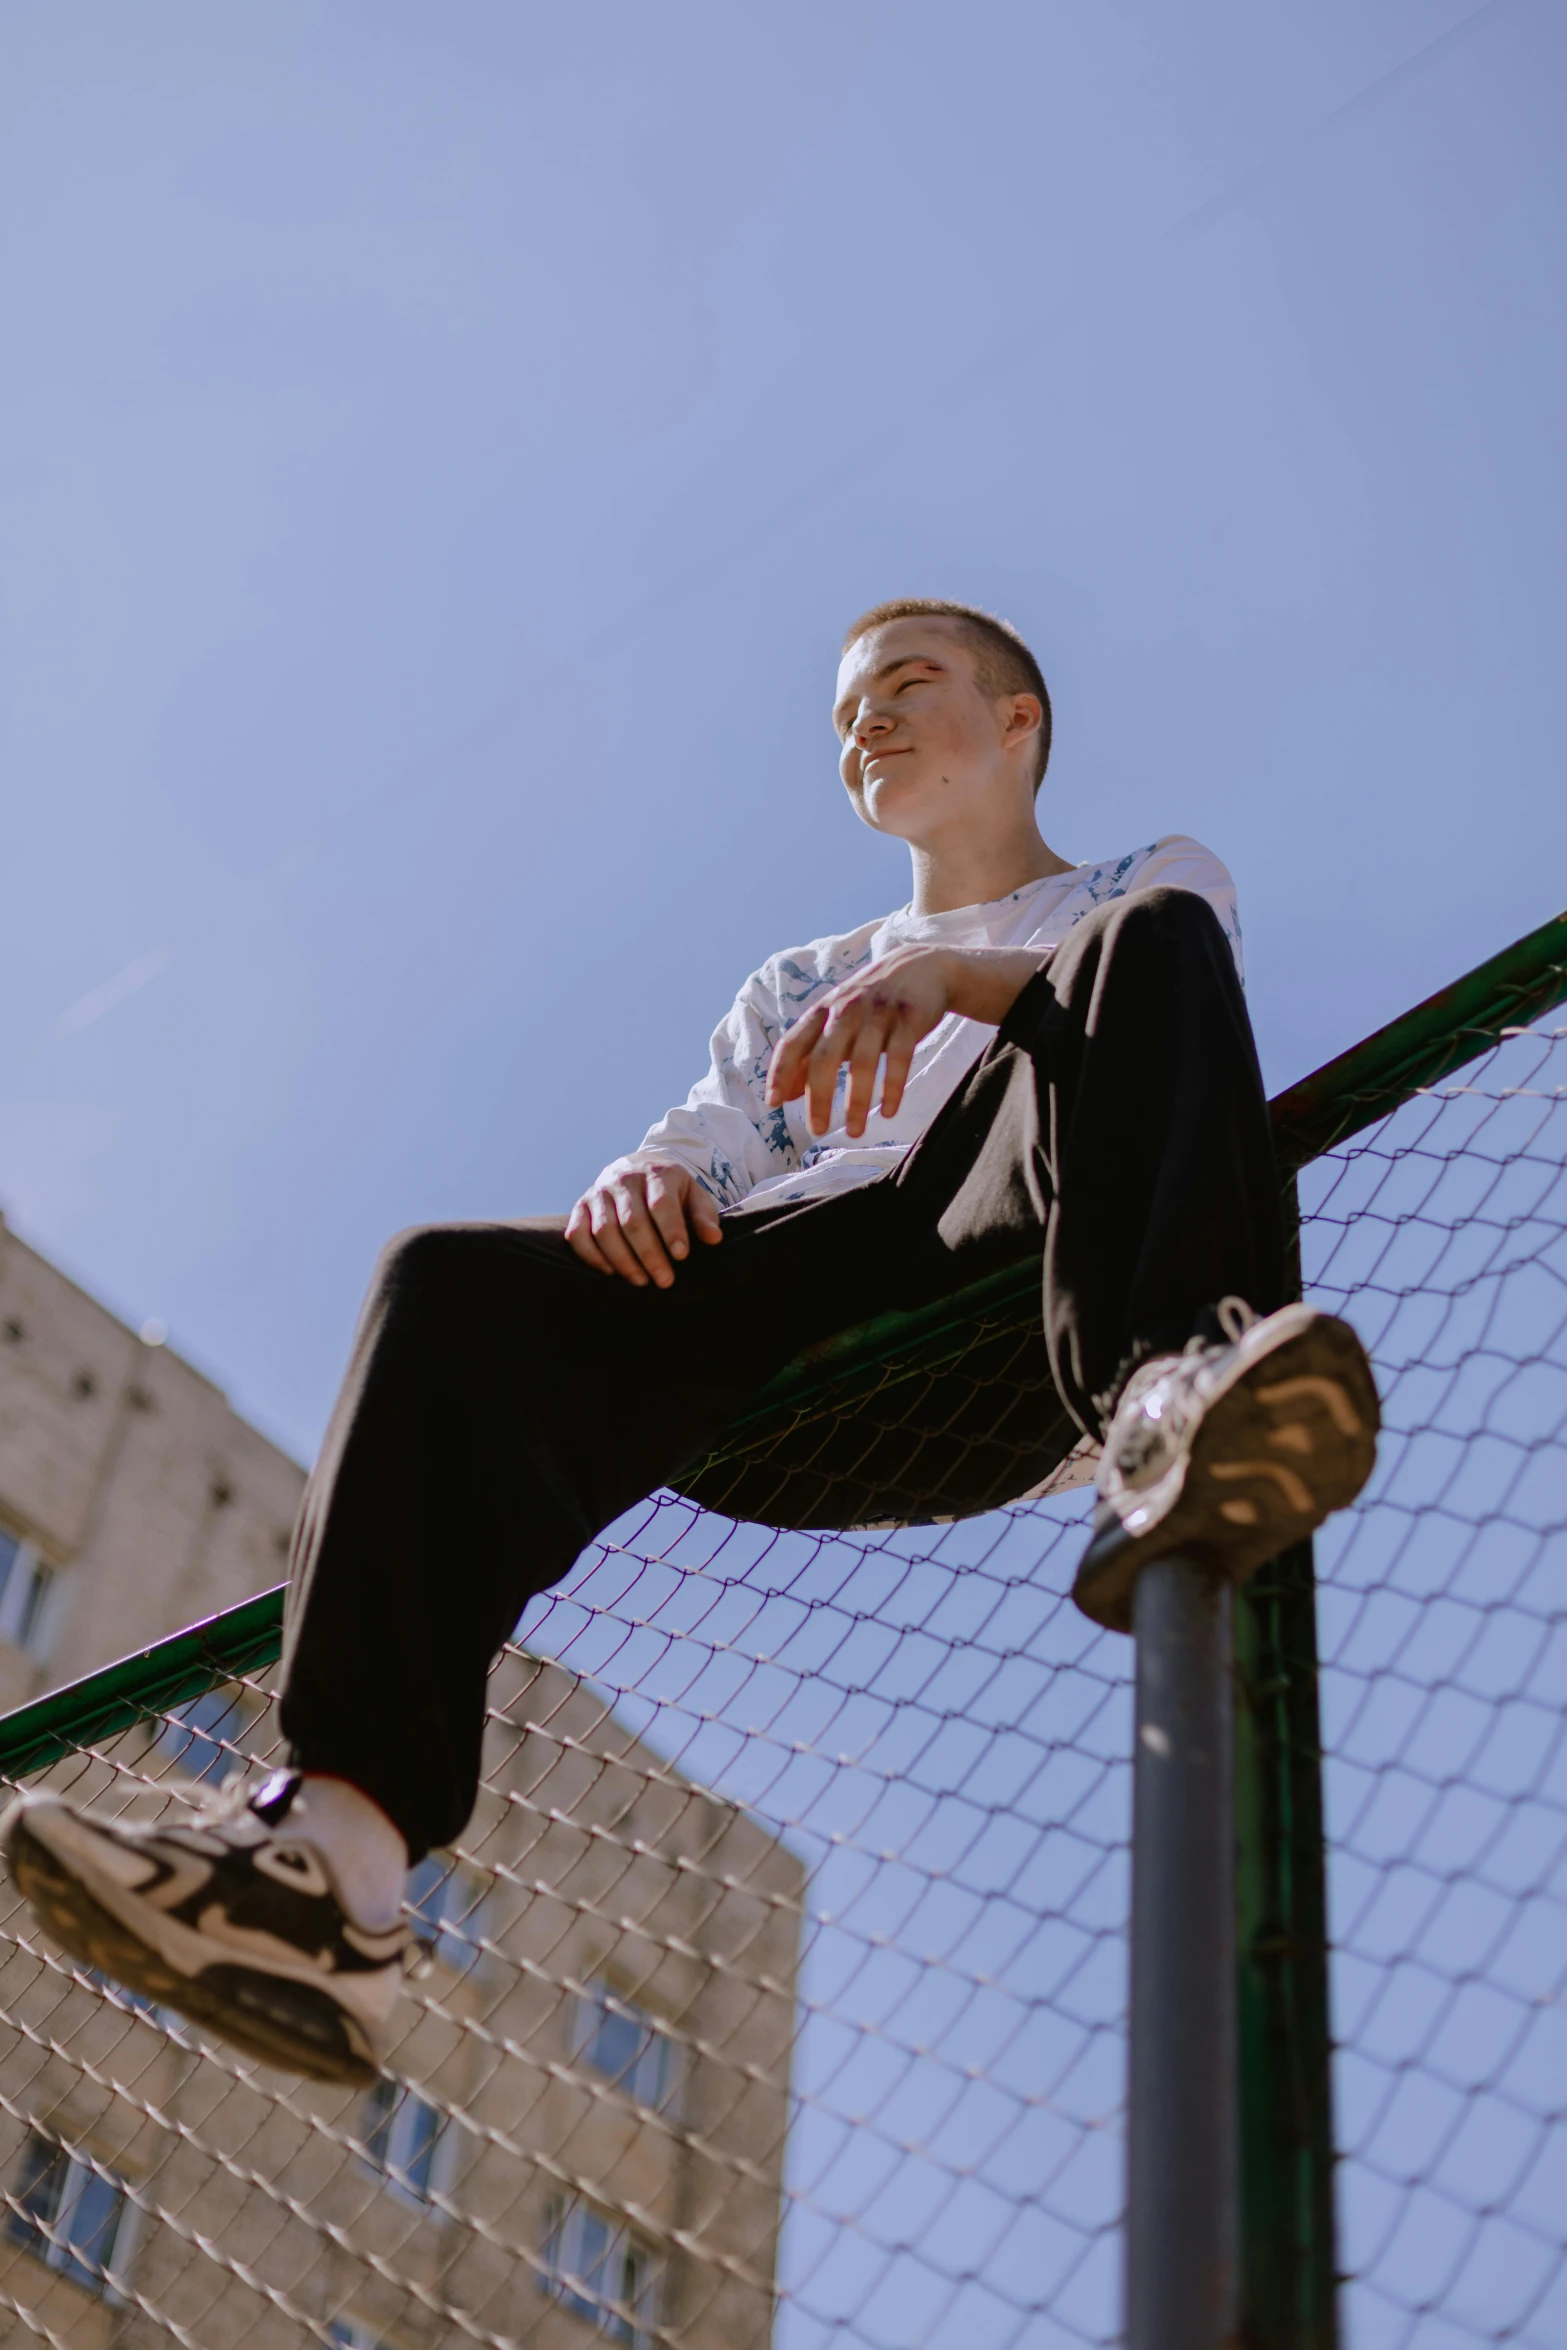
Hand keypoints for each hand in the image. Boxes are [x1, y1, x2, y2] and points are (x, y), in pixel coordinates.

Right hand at [566, 1159, 722, 1288]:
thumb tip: (713, 1238)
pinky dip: (592, 1256)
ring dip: (623, 1260)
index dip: (671, 1231)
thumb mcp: (693, 1194)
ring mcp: (599, 1192)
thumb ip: (704, 1215)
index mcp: (656, 1173)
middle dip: (649, 1255)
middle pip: (632, 1221)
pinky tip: (611, 1273)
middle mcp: (623, 1179)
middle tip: (665, 1281)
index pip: (661, 1203)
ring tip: (641, 1281)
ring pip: (604, 1230)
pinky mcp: (581, 1206)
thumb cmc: (671, 1190)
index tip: (681, 1256)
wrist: (638, 1168)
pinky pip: (577, 1234)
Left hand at [765, 944, 1049, 1138]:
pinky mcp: (909, 1019)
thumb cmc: (872, 1004)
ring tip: (855, 1132)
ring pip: (863, 1063)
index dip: (780, 1073)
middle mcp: (847, 1010)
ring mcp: (879, 1013)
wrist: (923, 966)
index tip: (773, 1103)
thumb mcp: (837, 1022)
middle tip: (817, 1130)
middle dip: (819, 1098)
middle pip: (825, 1058)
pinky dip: (892, 1088)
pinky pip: (899, 1059)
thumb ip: (810, 1055)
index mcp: (824, 1011)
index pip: (793, 1043)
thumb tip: (783, 1095)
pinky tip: (888, 1112)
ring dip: (857, 1102)